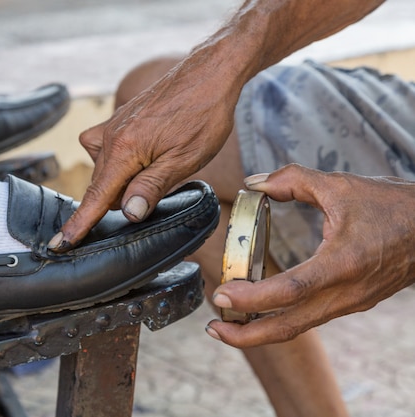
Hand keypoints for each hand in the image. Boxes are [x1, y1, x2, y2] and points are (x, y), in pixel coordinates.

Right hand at [49, 53, 241, 250]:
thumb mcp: (184, 159)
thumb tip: (127, 212)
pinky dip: (122, 161)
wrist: (208, 74)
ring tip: (162, 164)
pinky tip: (147, 154)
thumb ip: (152, 187)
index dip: (79, 224)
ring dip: (125, 178)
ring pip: (107, 170)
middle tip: (161, 183)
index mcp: (124, 149)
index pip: (97, 197)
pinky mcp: (119, 120)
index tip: (59, 243)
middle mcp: (110, 136)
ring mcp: (112, 126)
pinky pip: (109, 151)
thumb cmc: (203, 115)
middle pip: (103, 186)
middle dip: (122, 197)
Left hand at [207, 164, 414, 347]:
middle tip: (212, 326)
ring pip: (298, 327)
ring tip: (226, 325)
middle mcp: (345, 292)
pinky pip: (309, 319)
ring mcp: (349, 302)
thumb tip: (255, 182)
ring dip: (259, 332)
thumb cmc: (391, 207)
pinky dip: (279, 320)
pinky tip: (258, 311)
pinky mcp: (351, 303)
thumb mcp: (340, 185)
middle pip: (288, 327)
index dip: (251, 298)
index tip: (220, 295)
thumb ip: (293, 180)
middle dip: (246, 335)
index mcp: (342, 263)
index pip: (289, 290)